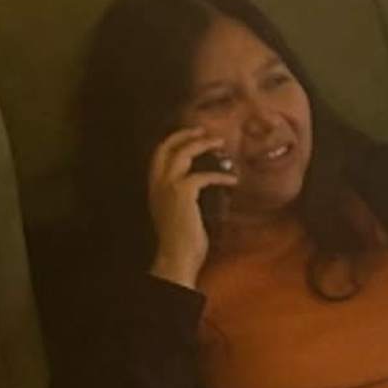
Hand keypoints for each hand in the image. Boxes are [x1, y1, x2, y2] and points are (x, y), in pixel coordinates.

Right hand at [145, 121, 230, 289]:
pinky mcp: (183, 192)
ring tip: (220, 144)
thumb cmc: (182, 240)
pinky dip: (221, 175)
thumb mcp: (179, 212)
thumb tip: (202, 184)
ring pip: (183, 153)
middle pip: (167, 147)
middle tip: (206, 131)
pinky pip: (204, 175)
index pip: (158, 154)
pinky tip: (233, 179)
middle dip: (186, 135)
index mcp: (154, 186)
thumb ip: (183, 196)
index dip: (174, 140)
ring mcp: (168, 186)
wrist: (176, 255)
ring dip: (203, 144)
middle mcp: (157, 182)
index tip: (191, 134)